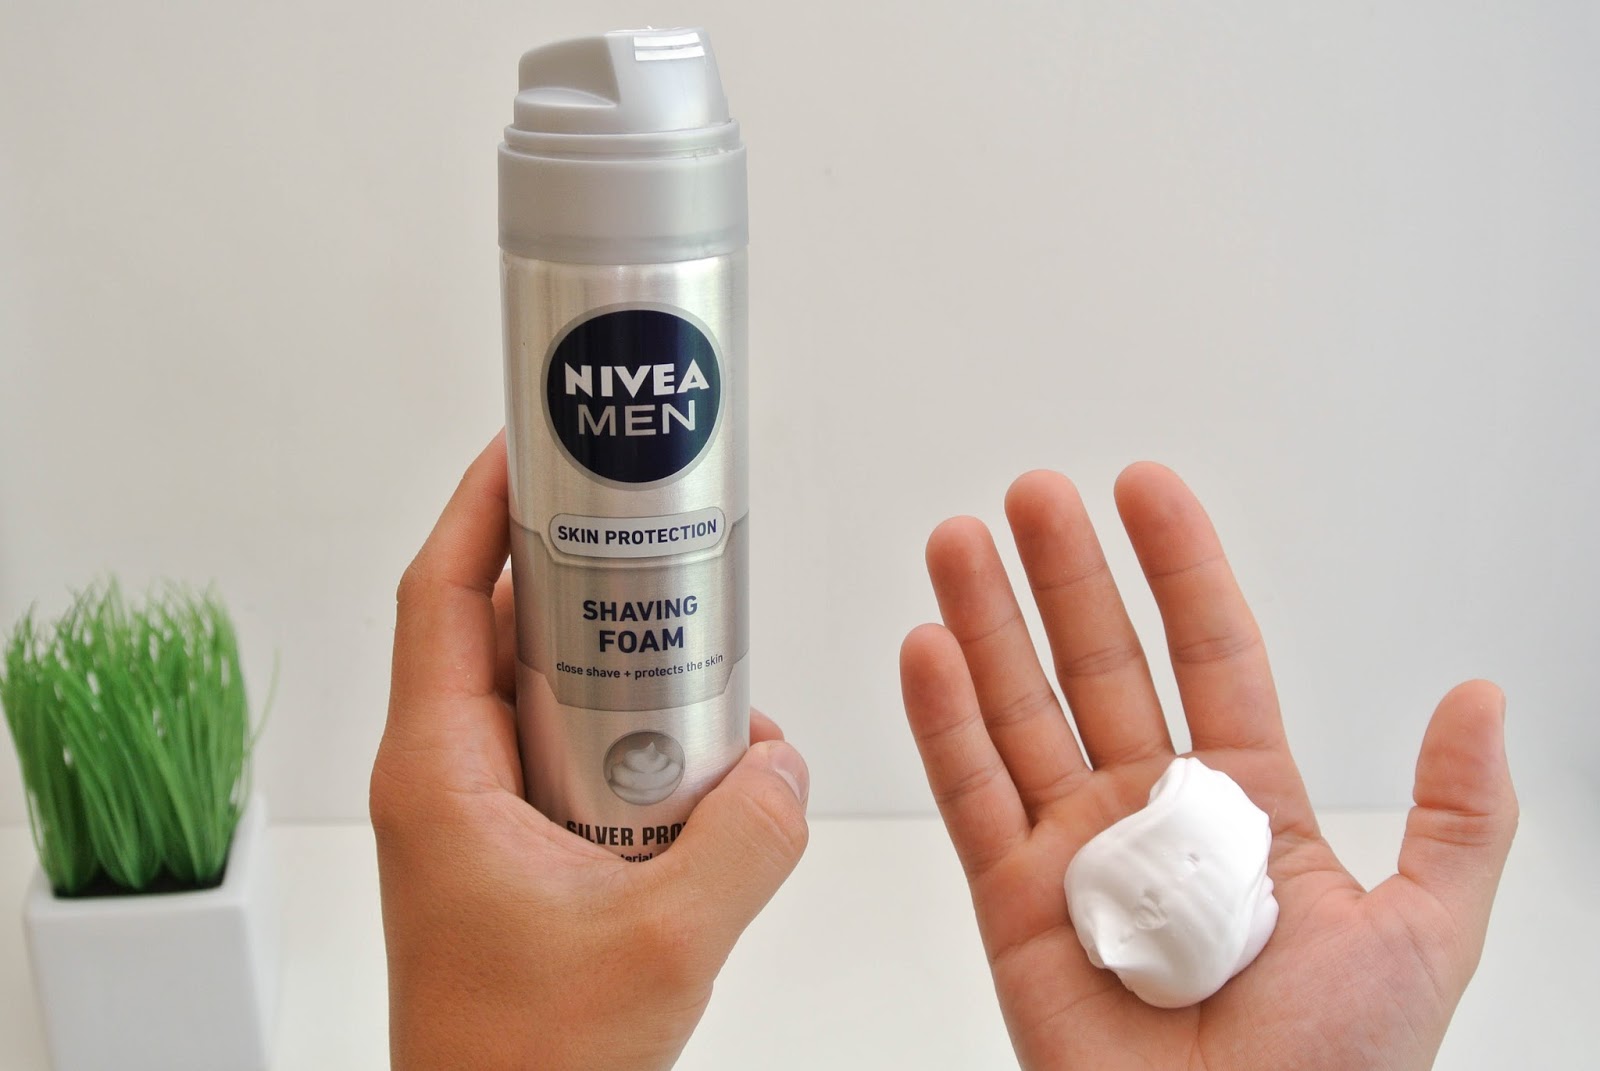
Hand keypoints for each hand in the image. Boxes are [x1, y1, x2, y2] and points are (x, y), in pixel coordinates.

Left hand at [371, 432, 808, 1070]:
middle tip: (660, 547)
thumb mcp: (662, 943)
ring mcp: (478, 820)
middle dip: (582, 582)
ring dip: (620, 672)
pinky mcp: (515, 855)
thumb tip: (785, 770)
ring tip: (706, 663)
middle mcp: (448, 781)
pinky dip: (633, 746)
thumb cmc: (527, 1062)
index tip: (532, 444)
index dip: (481, 505)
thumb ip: (745, 843)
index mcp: (441, 775)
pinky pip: (572, 763)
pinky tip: (707, 772)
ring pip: (544, 699)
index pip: (442, 596)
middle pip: (500, 631)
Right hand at [900, 463, 1515, 1070]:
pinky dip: (943, 724)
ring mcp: (1078, 856)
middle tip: (1034, 496)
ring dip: (987, 625)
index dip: (1178, 569)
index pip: (1208, 655)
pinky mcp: (1014, 906)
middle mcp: (1152, 817)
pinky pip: (972, 799)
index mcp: (1247, 809)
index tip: (1144, 490)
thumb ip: (1456, 814)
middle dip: (1066, 576)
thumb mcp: (1425, 933)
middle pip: (1099, 668)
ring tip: (961, 544)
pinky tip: (929, 651)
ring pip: (1021, 714)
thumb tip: (1479, 699)